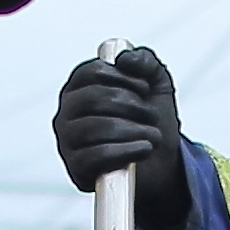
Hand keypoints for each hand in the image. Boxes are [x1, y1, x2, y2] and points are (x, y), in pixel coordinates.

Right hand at [51, 45, 192, 229]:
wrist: (163, 164)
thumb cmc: (151, 121)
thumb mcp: (156, 83)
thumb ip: (145, 61)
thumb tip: (124, 58)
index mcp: (80, 89)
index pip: (91, 73)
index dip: (123, 78)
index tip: (146, 89)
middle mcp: (67, 113)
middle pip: (92, 99)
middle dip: (131, 105)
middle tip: (152, 115)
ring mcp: (67, 142)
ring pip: (94, 128)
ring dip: (133, 129)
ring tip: (154, 135)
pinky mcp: (76, 170)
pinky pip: (96, 156)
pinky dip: (126, 150)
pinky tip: (145, 149)